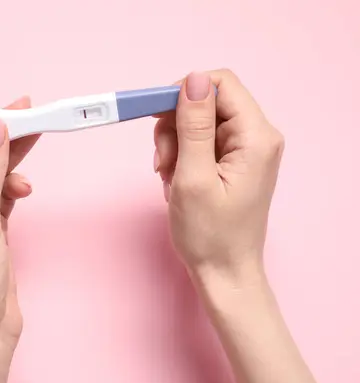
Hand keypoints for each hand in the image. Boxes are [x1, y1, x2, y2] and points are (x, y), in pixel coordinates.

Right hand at [154, 69, 284, 280]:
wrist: (223, 272)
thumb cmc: (209, 234)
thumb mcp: (193, 177)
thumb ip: (193, 126)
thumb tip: (194, 79)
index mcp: (256, 137)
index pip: (220, 84)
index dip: (183, 92)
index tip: (155, 116)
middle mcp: (257, 137)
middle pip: (207, 102)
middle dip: (175, 126)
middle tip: (163, 160)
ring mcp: (246, 150)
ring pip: (198, 122)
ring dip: (175, 144)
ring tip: (169, 176)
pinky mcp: (234, 161)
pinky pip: (200, 142)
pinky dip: (181, 157)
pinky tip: (177, 181)